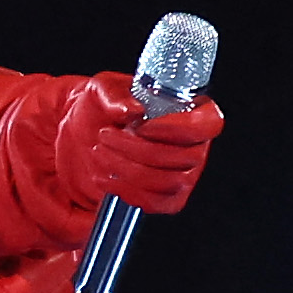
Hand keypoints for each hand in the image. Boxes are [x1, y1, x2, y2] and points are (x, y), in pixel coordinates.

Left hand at [59, 69, 222, 216]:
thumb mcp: (102, 89)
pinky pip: (156, 203)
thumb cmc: (102, 108)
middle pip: (184, 156)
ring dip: (127, 169)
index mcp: (192, 112)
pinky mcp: (167, 199)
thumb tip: (132, 110)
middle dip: (137, 149)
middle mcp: (195, 146)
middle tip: (106, 136)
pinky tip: (104, 179)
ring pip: (168, 181)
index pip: (209, 124)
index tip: (142, 126)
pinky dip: (126, 192)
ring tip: (100, 153)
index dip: (178, 128)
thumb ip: (114, 95)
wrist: (83, 135)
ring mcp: (184, 176)